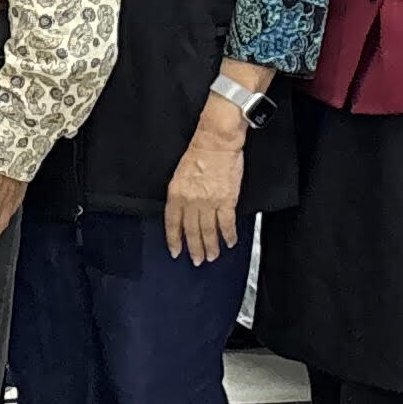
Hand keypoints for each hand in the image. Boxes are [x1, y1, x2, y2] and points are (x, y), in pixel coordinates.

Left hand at [163, 119, 246, 265]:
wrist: (215, 143)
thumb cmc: (197, 155)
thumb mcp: (178, 176)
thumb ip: (179, 197)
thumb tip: (183, 215)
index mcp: (175, 194)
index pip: (172, 223)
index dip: (174, 240)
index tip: (176, 252)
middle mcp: (190, 201)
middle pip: (191, 231)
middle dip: (194, 248)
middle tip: (197, 260)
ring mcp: (209, 202)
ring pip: (209, 231)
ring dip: (211, 246)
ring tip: (213, 256)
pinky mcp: (226, 200)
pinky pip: (227, 223)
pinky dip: (229, 235)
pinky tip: (230, 242)